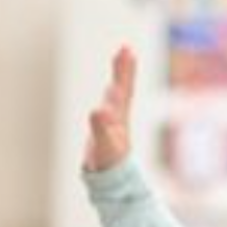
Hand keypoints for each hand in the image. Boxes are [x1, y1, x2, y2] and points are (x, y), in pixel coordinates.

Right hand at [83, 45, 136, 172]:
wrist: (113, 179)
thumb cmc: (110, 162)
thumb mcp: (104, 144)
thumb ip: (101, 127)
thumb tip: (100, 110)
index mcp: (119, 116)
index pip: (122, 88)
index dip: (123, 70)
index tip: (126, 51)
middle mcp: (119, 116)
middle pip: (123, 87)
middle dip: (123, 68)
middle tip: (126, 48)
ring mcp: (114, 121)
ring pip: (119, 94)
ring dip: (120, 75)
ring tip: (122, 56)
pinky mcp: (108, 127)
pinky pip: (112, 104)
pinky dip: (113, 91)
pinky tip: (113, 86)